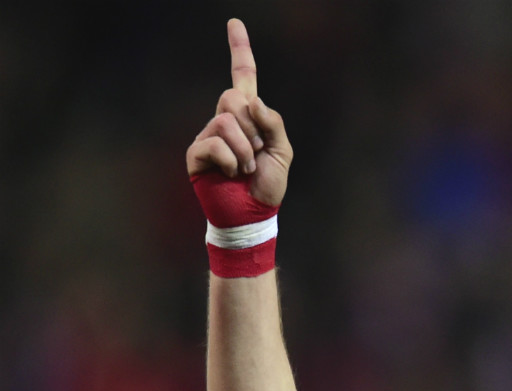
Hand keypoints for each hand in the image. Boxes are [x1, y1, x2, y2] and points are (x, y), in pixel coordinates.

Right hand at [186, 19, 291, 207]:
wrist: (253, 214)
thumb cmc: (268, 185)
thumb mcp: (283, 152)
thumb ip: (274, 123)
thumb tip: (253, 102)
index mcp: (248, 116)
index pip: (242, 76)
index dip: (239, 49)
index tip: (234, 22)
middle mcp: (225, 120)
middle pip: (232, 97)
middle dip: (252, 127)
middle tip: (257, 154)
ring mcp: (208, 135)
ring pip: (225, 121)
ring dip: (245, 149)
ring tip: (246, 169)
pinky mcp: (196, 154)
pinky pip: (214, 142)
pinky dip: (232, 160)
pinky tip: (233, 174)